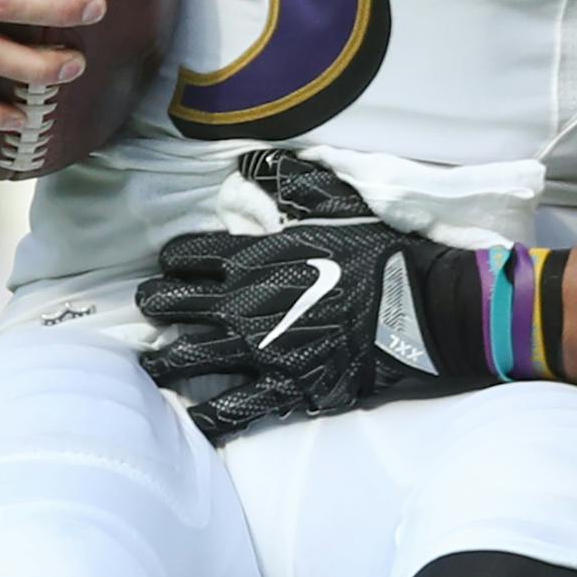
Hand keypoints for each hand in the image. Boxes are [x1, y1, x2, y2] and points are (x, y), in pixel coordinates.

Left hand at [137, 150, 496, 440]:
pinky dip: (205, 416)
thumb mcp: (342, 203)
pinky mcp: (282, 389)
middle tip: (155, 305)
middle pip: (170, 305)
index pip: (185, 256)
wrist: (421, 309)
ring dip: (164, 359)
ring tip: (156, 360)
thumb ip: (295, 183)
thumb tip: (253, 160)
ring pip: (185, 358)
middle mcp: (241, 306)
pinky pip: (229, 410)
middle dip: (156, 303)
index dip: (175, 260)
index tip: (177, 264)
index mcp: (252, 258)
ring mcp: (257, 352)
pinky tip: (190, 416)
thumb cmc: (381, 254)